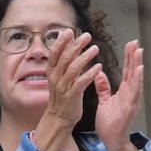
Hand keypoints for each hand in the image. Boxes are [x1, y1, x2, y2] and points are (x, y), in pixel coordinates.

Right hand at [31, 31, 99, 150]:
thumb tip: (69, 47)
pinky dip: (90, 74)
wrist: (59, 119)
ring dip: (85, 57)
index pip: (54, 53)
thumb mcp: (59, 78)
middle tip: (87, 36)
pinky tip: (99, 67)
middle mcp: (56, 78)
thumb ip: (63, 63)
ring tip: (95, 49)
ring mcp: (63, 87)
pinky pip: (81, 82)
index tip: (69, 31)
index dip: (61, 42)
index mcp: (52, 72)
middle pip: (65, 57)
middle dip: (76, 45)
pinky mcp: (72, 96)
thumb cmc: (62, 97)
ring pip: (73, 68)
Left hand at [95, 39, 142, 150]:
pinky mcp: (130, 107)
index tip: (130, 44)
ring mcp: (132, 100)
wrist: (111, 141)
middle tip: (135, 42)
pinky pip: (135, 92)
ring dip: (138, 65)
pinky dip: (137, 81)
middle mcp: (130, 94)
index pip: (127, 71)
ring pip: (136, 79)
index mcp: (123, 92)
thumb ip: (103, 88)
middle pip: (133, 72)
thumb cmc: (109, 123)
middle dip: (134, 57)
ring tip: (139, 51)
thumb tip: (99, 73)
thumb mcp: (104, 102)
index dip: (128, 57)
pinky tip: (139, 70)